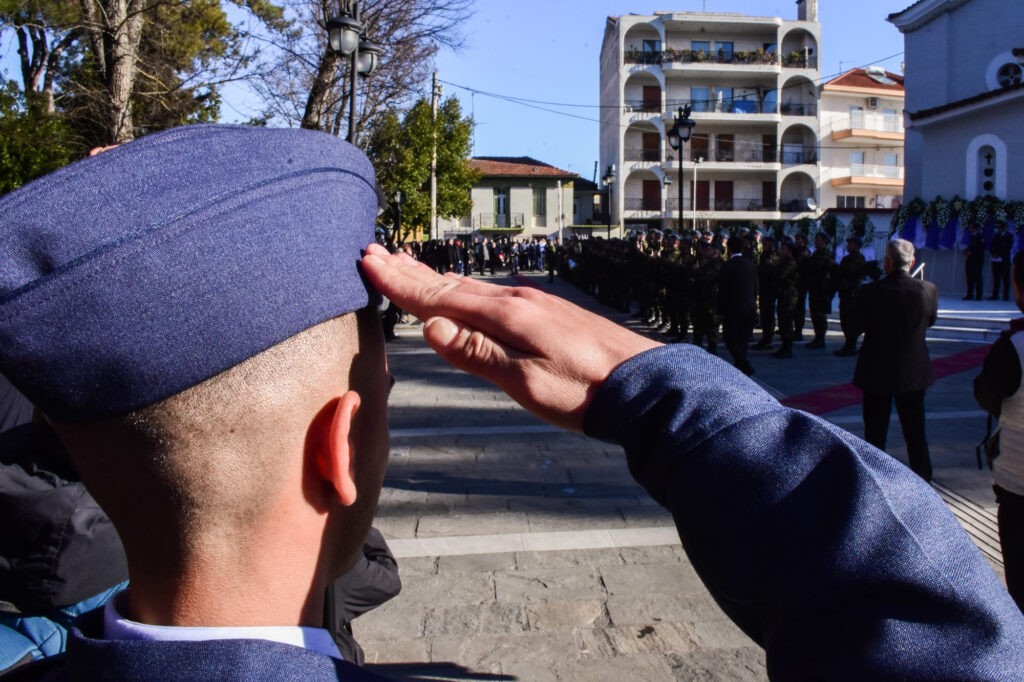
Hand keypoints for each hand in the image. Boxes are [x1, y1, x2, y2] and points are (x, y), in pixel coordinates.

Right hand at [362, 244, 660, 430]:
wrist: (645, 385)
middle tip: (375, 253)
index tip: (368, 264)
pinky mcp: (548, 313)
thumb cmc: (585, 392)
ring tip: (407, 265)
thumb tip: (432, 329)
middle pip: (452, 284)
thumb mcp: (526, 383)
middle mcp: (517, 301)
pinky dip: (464, 288)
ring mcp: (534, 303)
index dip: (401, 284)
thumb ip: (478, 354)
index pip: (440, 298)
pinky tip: (462, 291)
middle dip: (410, 271)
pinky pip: (491, 294)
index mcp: (506, 316)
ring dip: (435, 276)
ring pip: (471, 286)